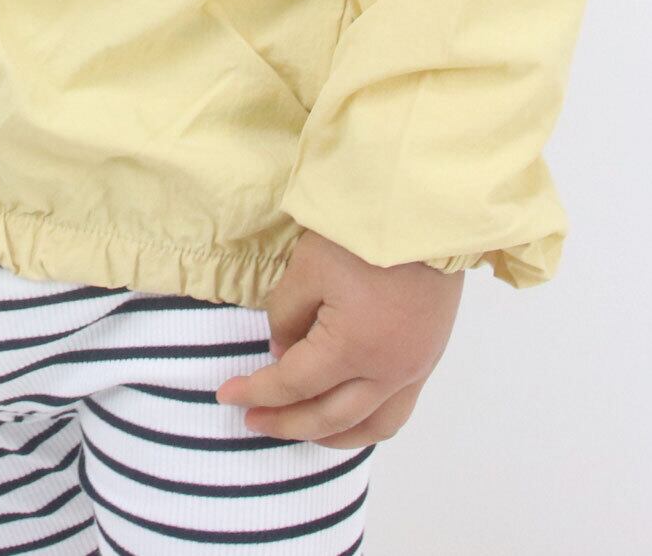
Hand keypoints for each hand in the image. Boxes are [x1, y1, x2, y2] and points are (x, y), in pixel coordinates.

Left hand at [214, 229, 465, 447]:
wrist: (424, 218)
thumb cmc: (359, 237)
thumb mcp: (307, 268)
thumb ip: (286, 316)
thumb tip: (283, 354)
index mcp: (350, 349)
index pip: (292, 384)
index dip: (256, 392)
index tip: (226, 395)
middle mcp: (385, 373)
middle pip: (329, 417)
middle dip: (286, 423)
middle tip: (252, 421)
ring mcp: (412, 371)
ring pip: (370, 426)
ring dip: (331, 435)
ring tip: (299, 430)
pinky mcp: (427, 360)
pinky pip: (396, 411)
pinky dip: (367, 423)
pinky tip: (347, 416)